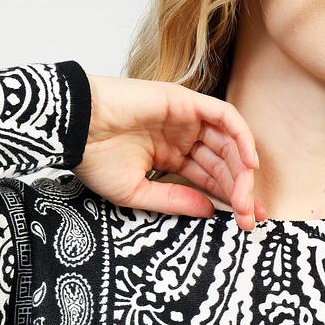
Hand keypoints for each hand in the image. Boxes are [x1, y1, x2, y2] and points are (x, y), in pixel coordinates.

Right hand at [73, 74, 266, 230]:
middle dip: (240, 192)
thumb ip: (175, 200)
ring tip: (246, 199)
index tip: (245, 223)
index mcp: (169, 158)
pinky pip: (224, 117)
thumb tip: (210, 211)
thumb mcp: (138, 193)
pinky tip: (248, 165)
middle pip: (223, 165)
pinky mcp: (185, 101)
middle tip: (250, 218)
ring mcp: (185, 119)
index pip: (209, 179)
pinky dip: (241, 138)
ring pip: (227, 144)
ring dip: (241, 172)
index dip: (230, 200)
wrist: (73, 128)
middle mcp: (181, 137)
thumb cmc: (93, 159)